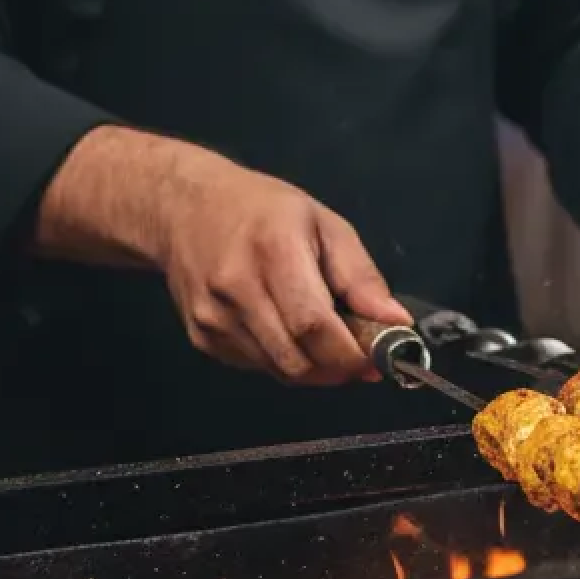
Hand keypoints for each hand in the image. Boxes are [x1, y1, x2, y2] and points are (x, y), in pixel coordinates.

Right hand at [39, 128, 406, 384]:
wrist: (183, 207)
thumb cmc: (263, 209)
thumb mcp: (324, 224)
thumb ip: (360, 277)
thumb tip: (396, 323)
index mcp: (274, 250)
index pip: (313, 325)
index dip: (350, 353)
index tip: (376, 358)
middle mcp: (237, 288)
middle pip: (296, 359)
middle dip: (336, 369)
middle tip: (356, 354)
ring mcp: (214, 317)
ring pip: (278, 370)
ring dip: (312, 368)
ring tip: (322, 339)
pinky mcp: (201, 337)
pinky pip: (256, 366)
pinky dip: (282, 360)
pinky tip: (285, 332)